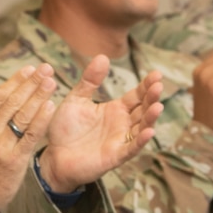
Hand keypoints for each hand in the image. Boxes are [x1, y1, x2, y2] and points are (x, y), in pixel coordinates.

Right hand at [0, 66, 58, 212]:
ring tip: (51, 81)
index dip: (16, 81)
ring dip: (38, 95)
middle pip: (13, 101)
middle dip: (32, 82)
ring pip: (23, 114)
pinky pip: (30, 135)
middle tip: (46, 68)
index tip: (29, 69)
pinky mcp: (14, 160)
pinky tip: (51, 106)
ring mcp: (0, 145)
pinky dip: (41, 119)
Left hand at [40, 56, 163, 191]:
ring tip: (158, 106)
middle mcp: (122, 124)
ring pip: (141, 128)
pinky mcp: (115, 156)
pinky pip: (131, 148)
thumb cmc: (65, 129)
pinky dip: (141, 141)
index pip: (136, 96)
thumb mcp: (76, 99)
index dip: (146, 86)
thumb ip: (90, 80)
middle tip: (158, 85)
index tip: (156, 74)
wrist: (53, 155)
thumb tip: (103, 56)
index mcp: (115, 109)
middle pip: (143, 109)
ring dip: (150, 118)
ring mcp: (120, 140)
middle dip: (151, 98)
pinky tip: (149, 131)